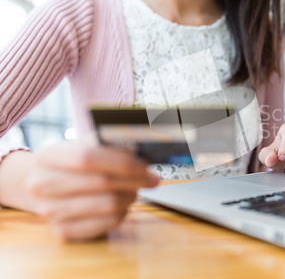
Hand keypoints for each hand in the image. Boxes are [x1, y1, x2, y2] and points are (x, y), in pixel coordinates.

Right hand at [25, 137, 158, 240]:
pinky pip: (107, 223)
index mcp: (49, 156)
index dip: (121, 161)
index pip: (89, 158)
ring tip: (135, 189)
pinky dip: (122, 213)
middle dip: (134, 180)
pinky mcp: (63, 232)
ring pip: (108, 204)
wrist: (41, 187)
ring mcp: (50, 211)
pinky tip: (122, 204)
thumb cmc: (70, 165)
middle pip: (101, 182)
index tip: (144, 165)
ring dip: (130, 196)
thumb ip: (108, 144)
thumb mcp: (82, 146)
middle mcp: (43, 185)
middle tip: (151, 178)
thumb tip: (139, 148)